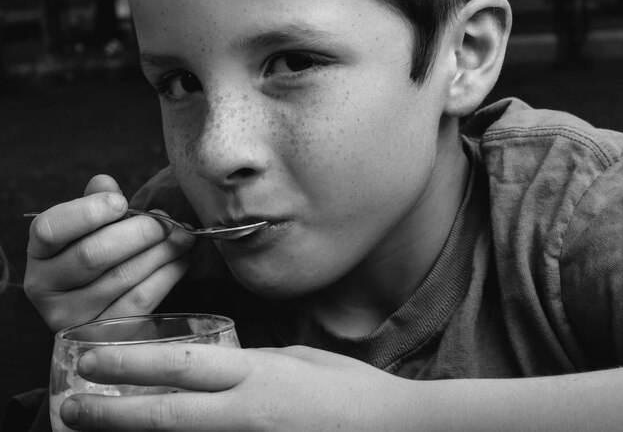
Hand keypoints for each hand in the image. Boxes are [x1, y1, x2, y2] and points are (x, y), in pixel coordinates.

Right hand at [24, 174, 194, 331]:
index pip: (51, 229)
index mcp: (39, 252)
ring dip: (163, 251)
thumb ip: (95, 202)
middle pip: (94, 254)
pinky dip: (168, 274)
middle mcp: (45, 287)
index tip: (122, 202)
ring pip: (124, 276)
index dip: (89, 212)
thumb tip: (106, 183)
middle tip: (168, 222)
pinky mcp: (101, 335)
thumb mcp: (90, 226)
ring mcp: (70, 317)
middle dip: (141, 232)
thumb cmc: (101, 252)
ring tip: (183, 236)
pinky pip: (141, 299)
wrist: (106, 307)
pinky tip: (182, 259)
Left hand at [60, 343, 410, 431]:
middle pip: (166, 413)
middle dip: (112, 410)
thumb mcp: (298, 359)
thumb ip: (254, 362)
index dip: (132, 362)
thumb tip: (218, 368)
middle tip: (70, 407)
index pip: (182, 365)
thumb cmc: (348, 388)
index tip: (92, 359)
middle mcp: (246, 413)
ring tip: (94, 430)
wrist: (391, 429)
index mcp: (257, 374)